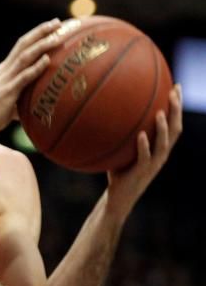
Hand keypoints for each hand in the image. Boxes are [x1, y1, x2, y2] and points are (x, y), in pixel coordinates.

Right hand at [0, 18, 82, 138]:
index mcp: (4, 70)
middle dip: (41, 31)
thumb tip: (36, 107)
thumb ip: (22, 99)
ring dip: (42, 44)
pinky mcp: (7, 92)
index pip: (21, 46)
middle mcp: (4, 70)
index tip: (51, 26)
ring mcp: (5, 80)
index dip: (36, 34)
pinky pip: (24, 77)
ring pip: (25, 56)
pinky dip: (35, 67)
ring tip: (57, 36)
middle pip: (24, 44)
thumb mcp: (9, 103)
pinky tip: (47, 60)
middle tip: (58, 22)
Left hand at [106, 84, 181, 220]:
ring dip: (163, 128)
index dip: (177, 107)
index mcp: (159, 149)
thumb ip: (122, 135)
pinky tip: (141, 135)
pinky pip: (144, 158)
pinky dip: (144, 146)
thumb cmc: (118, 173)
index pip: (174, 124)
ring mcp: (152, 165)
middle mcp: (160, 155)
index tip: (176, 86)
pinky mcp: (141, 174)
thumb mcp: (122, 151)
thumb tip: (108, 112)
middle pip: (175, 130)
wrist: (117, 199)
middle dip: (176, 111)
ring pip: (164, 144)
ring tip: (160, 112)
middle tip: (174, 92)